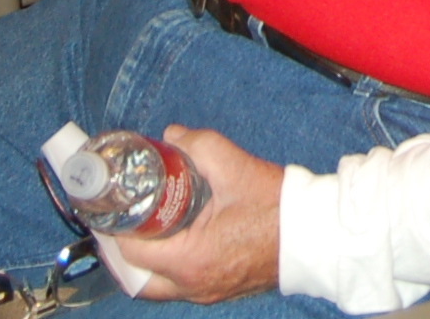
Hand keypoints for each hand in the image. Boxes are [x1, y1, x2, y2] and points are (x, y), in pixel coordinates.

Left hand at [119, 127, 282, 301]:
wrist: (314, 234)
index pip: (132, 251)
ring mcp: (207, 292)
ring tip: (145, 227)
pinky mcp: (219, 289)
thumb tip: (170, 137)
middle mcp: (193, 285)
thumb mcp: (233, 167)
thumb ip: (196, 146)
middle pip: (137, 278)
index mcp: (191, 260)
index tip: (115, 204)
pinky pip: (178, 284)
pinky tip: (174, 237)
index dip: (118, 225)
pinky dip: (168, 265)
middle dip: (125, 249)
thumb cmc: (277, 207)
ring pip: (157, 285)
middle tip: (124, 218)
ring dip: (146, 260)